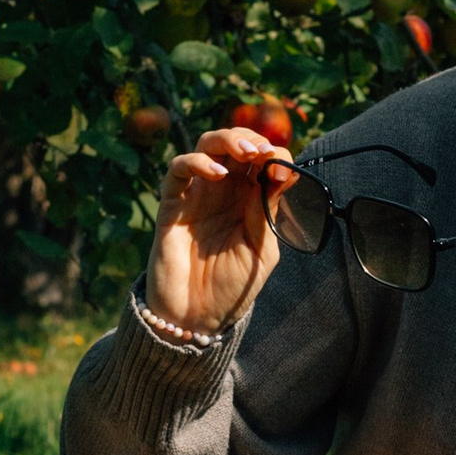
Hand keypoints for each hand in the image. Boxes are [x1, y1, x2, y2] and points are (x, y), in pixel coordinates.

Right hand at [143, 125, 293, 336]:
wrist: (197, 316)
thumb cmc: (232, 285)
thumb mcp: (262, 249)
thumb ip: (268, 211)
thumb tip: (281, 170)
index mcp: (250, 199)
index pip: (263, 160)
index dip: (275, 156)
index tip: (283, 170)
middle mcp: (224, 191)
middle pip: (235, 143)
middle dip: (251, 138)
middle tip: (262, 152)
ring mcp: (197, 194)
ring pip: (206, 146)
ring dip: (227, 140)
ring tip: (246, 153)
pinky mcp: (172, 204)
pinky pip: (178, 170)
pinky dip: (197, 162)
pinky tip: (217, 174)